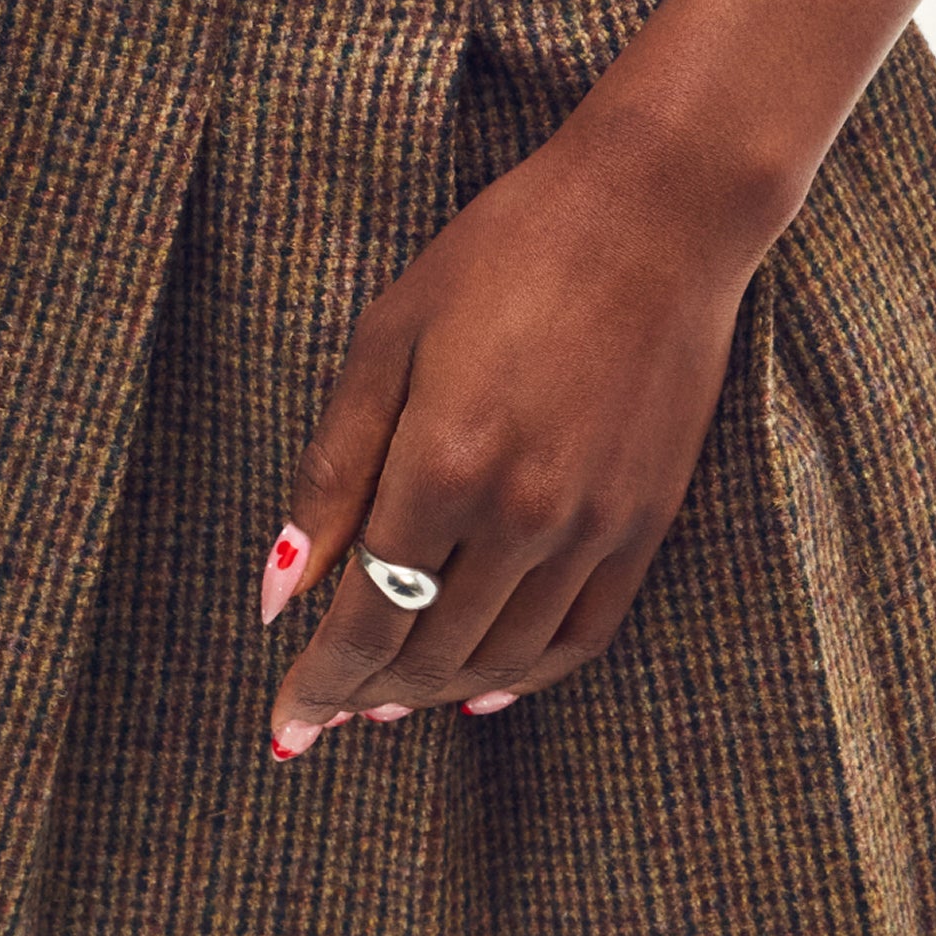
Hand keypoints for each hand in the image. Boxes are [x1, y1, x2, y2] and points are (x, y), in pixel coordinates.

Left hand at [257, 106, 757, 757]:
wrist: (656, 210)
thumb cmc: (505, 253)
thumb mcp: (389, 339)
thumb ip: (331, 472)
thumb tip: (279, 590)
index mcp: (442, 464)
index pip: (364, 618)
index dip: (319, 682)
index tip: (285, 725)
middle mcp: (520, 515)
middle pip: (427, 649)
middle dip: (368, 693)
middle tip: (329, 711)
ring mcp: (593, 525)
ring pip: (501, 656)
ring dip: (438, 691)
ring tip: (390, 703)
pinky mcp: (646, 521)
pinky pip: (582, 635)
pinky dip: (526, 674)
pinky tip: (486, 685)